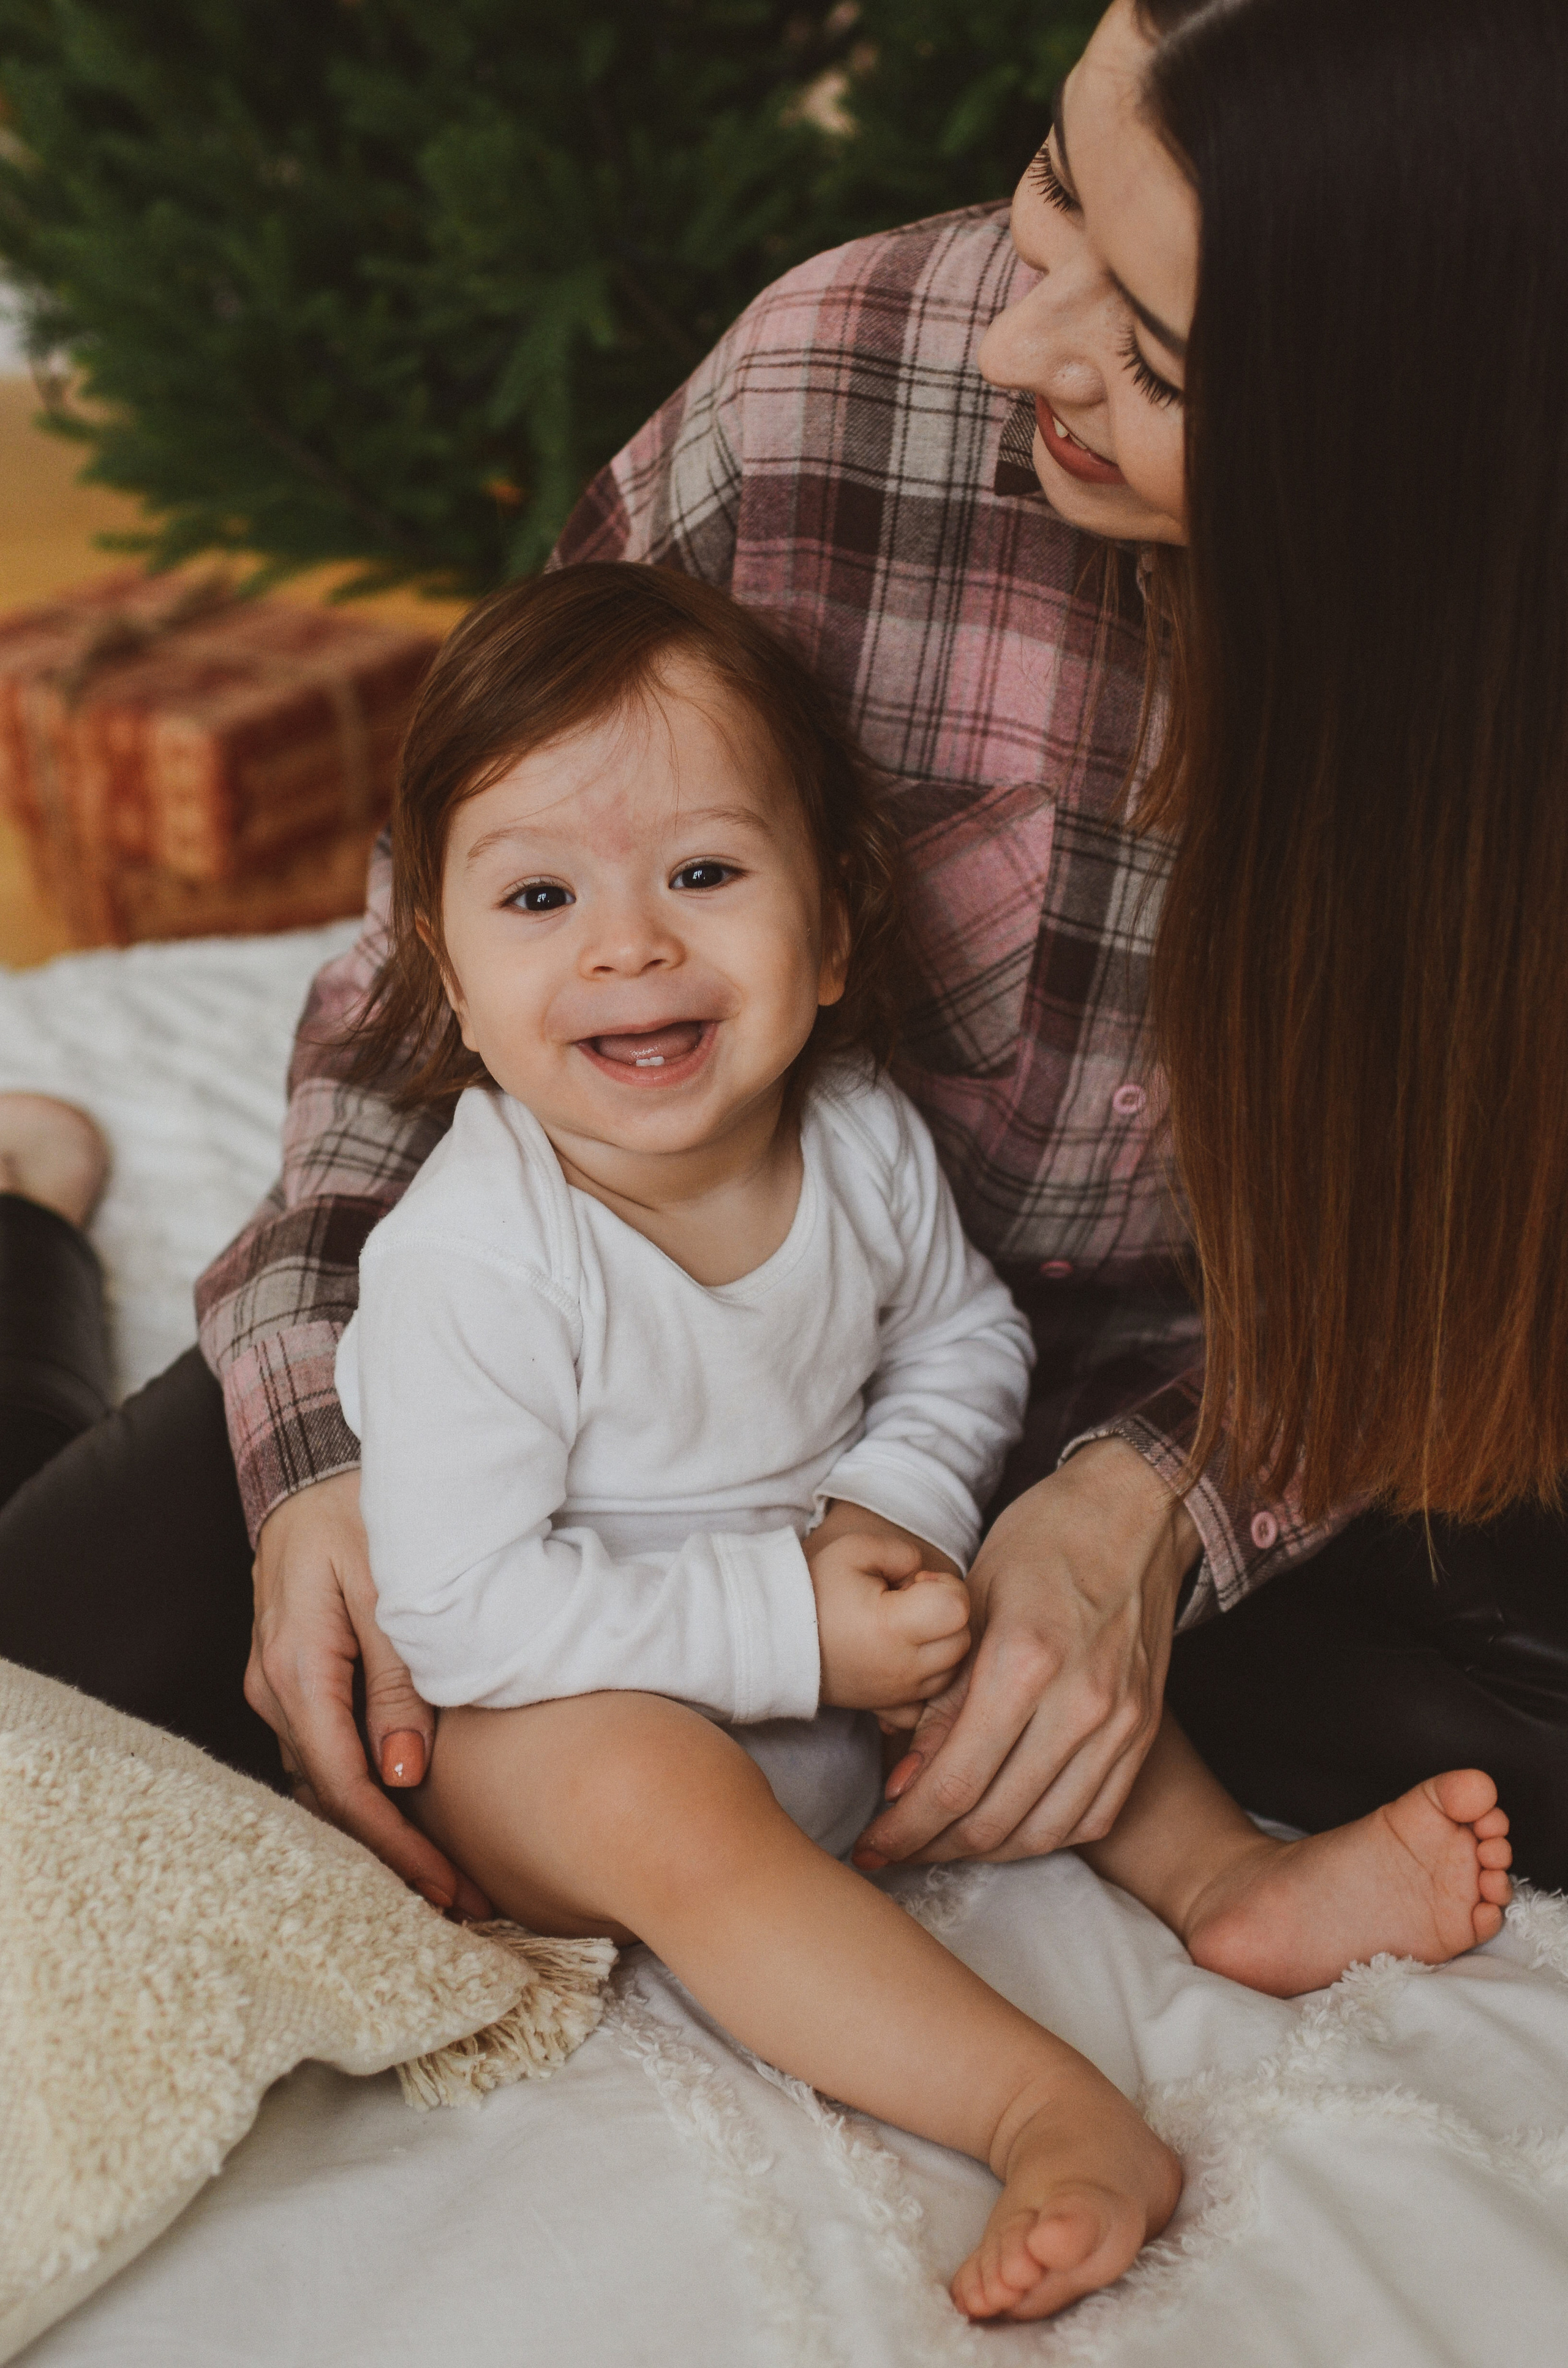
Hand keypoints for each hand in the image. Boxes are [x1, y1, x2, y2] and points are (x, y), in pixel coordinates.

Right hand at [249, 1470, 488, 1918]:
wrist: (320, 1474)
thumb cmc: (368, 1515)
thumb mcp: (396, 1587)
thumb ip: (399, 1681)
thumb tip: (402, 1776)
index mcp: (297, 1668)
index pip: (345, 1784)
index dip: (396, 1846)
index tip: (448, 1890)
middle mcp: (273, 1689)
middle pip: (332, 1797)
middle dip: (393, 1857)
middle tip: (464, 1904)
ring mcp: (277, 1688)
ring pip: (326, 1782)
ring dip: (380, 1832)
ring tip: (445, 1879)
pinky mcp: (293, 1682)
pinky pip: (325, 1754)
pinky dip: (364, 1792)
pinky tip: (407, 1819)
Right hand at [809, 1527, 970, 1712]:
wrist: (774, 1636)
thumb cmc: (813, 1590)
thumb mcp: (853, 1550)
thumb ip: (902, 1553)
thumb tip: (924, 1574)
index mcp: (893, 1626)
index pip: (958, 1608)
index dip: (946, 1587)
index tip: (916, 1584)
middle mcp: (902, 1667)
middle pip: (962, 1640)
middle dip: (946, 1615)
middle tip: (909, 1603)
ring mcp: (897, 1693)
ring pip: (952, 1670)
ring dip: (940, 1646)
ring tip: (902, 1629)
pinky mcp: (888, 1708)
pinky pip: (929, 1704)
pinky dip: (926, 1684)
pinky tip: (904, 1662)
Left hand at [851, 1439, 1199, 1868]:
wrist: (1134, 1511)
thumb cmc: (1043, 1541)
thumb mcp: (971, 1604)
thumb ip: (941, 1701)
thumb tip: (905, 1785)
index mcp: (1024, 1662)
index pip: (954, 1781)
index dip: (905, 1827)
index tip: (872, 1843)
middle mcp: (1080, 1703)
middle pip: (996, 1818)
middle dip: (934, 1846)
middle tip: (895, 1848)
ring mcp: (1120, 1722)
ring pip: (1046, 1830)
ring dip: (987, 1850)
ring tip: (943, 1842)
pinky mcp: (1144, 1730)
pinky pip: (1095, 1814)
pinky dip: (1046, 1834)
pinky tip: (1009, 1827)